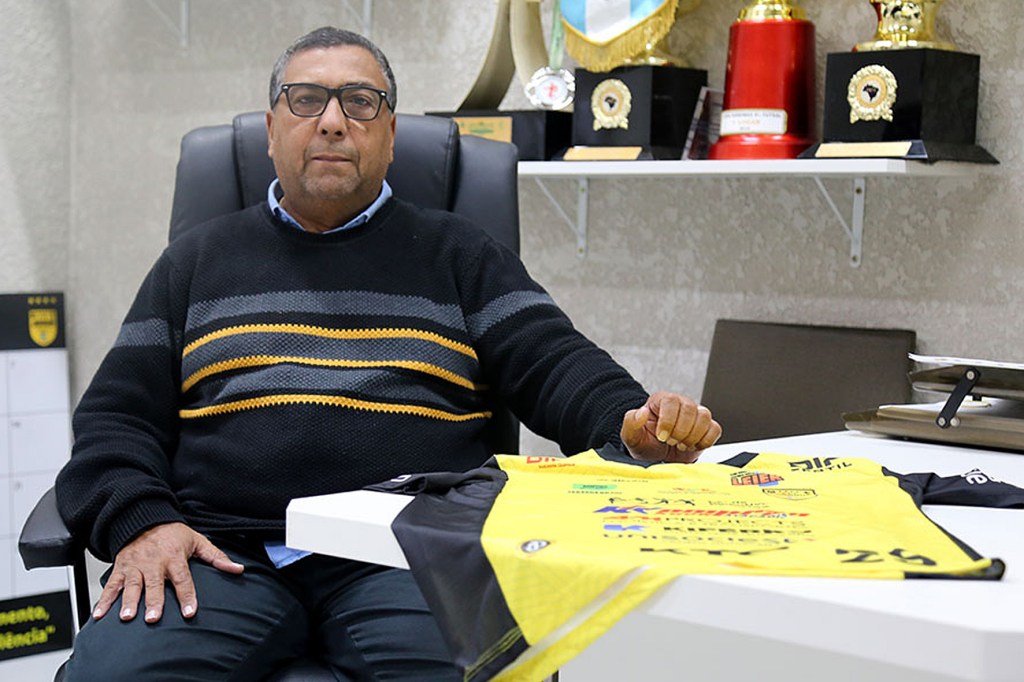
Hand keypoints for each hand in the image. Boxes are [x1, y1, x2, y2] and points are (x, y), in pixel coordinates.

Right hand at [92, 522, 244, 623]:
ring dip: (128, 602)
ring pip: (132, 586)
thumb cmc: (173, 534)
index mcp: (174, 557)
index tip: (190, 613)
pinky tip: (100, 615)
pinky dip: (104, 600)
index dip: (187, 596)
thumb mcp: (198, 541)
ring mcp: (135, 566)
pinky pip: (111, 585)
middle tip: (153, 618)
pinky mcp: (121, 568)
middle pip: (154, 584)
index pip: (183, 579)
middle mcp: (154, 562)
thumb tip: (238, 569)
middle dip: (153, 601)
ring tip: (127, 617)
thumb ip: (217, 557)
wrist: (144, 518)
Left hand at [621, 391, 721, 462]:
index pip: (671, 401)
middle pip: (690, 409)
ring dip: (692, 436)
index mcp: (661, 401)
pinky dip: (705, 441)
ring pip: (704, 417)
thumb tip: (641, 412)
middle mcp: (681, 404)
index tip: (662, 436)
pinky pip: (715, 429)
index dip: (668, 420)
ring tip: (681, 444)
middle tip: (670, 442)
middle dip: (680, 431)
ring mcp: (696, 414)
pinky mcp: (707, 427)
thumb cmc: (645, 443)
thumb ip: (631, 422)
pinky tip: (692, 446)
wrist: (657, 456)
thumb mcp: (631, 435)